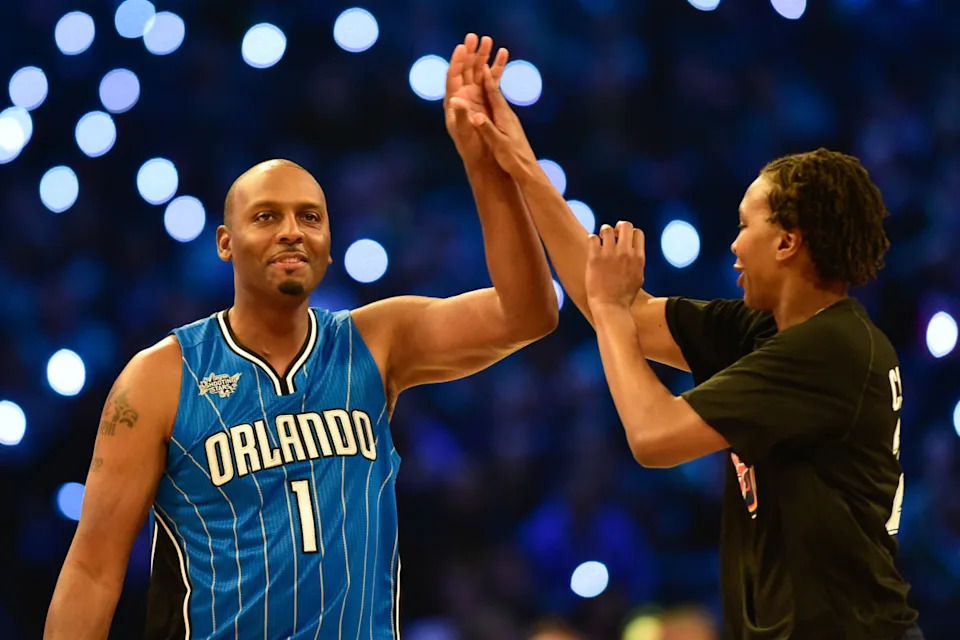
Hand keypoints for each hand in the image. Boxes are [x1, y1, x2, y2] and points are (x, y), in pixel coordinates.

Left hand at [445, 34, 499, 164]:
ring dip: (483, 57)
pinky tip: (503, 55)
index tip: (462, 47)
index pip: (453, 78)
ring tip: (490, 41)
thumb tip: (455, 99)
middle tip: (476, 37)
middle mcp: (463, 99)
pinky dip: (496, 68)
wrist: (484, 161)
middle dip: (470, 54)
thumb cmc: (472, 149)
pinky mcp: (487, 102)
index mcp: (454, 104)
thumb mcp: (465, 132)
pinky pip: (491, 81)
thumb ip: (460, 115)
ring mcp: (475, 99)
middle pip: (465, 71)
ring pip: (478, 73)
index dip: (457, 62)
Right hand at [464, 52, 540, 180]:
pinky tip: (493, 100)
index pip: (493, 93)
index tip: (481, 63)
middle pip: (496, 92)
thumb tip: (475, 116)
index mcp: (504, 117)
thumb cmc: (512, 158)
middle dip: (488, 76)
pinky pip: (499, 108)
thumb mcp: (497, 144)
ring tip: (486, 74)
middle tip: (482, 60)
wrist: (528, 170)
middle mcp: (508, 115)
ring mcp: (510, 121)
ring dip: (491, 86)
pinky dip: (493, 100)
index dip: (486, 78)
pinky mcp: (510, 127)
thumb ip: (486, 128)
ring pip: (498, 99)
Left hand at [585, 221, 645, 309]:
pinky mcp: (595, 258)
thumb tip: (634, 252)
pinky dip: (592, 239)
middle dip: (618, 227)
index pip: (637, 233)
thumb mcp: (638, 278)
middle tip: (613, 235)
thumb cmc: (624, 297)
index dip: (630, 234)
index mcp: (638, 257)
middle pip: (625, 225)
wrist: (611, 308)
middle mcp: (625, 253)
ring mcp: (610, 254)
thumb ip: (637, 262)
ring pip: (607, 228)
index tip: (624, 241)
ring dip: (604, 232)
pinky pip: (593, 237)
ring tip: (601, 241)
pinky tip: (592, 247)